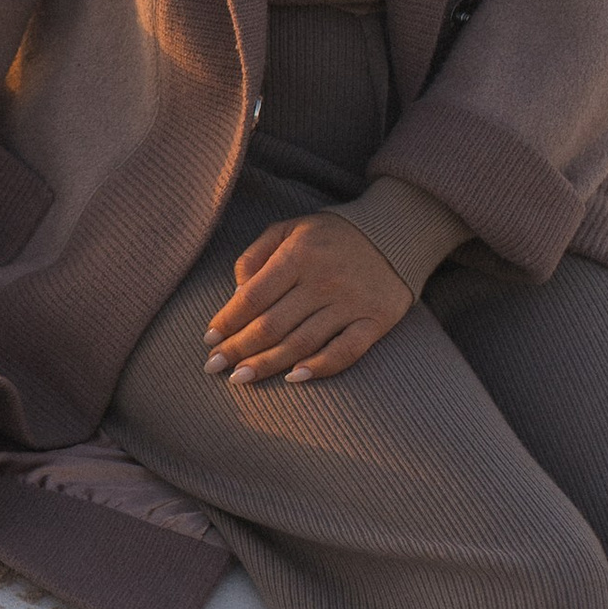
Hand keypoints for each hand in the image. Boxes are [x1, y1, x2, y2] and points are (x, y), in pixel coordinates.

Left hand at [204, 215, 409, 386]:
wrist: (398, 231)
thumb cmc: (331, 236)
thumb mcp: (289, 229)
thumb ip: (257, 255)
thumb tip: (235, 293)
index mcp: (298, 254)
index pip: (253, 296)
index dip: (228, 320)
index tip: (209, 339)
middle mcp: (323, 280)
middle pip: (272, 324)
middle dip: (238, 349)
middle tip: (214, 367)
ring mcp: (351, 303)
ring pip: (301, 342)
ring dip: (267, 364)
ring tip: (240, 379)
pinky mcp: (376, 321)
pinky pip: (346, 351)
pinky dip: (320, 366)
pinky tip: (294, 377)